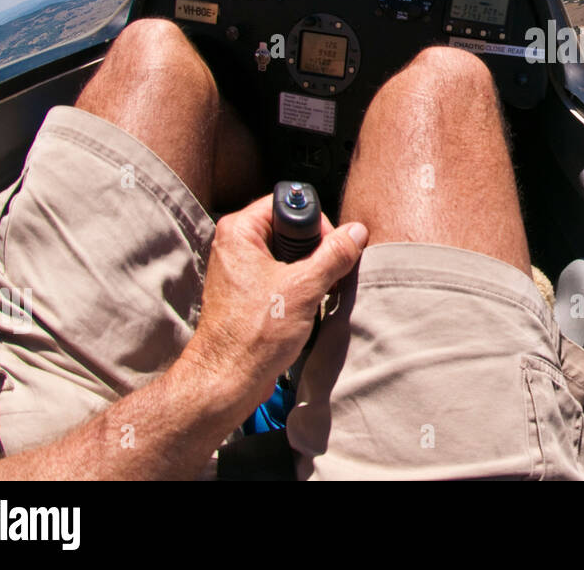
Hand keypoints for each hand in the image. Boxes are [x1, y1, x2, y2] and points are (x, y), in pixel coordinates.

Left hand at [178, 194, 366, 419]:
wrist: (228, 380)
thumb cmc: (251, 336)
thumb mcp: (304, 287)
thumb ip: (334, 254)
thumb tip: (356, 233)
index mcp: (240, 232)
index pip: (288, 203)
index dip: (313, 224)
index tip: (326, 249)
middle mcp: (236, 246)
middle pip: (292, 229)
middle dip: (316, 251)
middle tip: (322, 276)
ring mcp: (241, 270)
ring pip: (290, 255)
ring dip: (310, 273)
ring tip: (313, 296)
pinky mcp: (249, 293)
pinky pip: (283, 276)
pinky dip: (300, 288)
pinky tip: (305, 308)